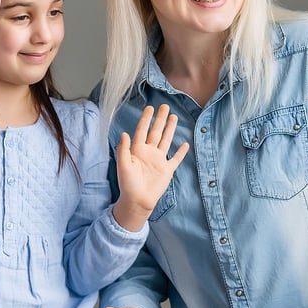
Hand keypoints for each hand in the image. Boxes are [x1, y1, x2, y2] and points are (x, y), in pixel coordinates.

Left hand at [113, 104, 189, 230]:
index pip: (142, 130)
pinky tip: (185, 144)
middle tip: (165, 106)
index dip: (146, 119)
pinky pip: (175, 159)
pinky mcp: (167, 170)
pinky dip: (181, 152)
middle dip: (160, 119)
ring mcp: (159, 160)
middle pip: (156, 132)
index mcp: (137, 150)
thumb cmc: (127, 184)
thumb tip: (124, 133)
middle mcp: (149, 152)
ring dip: (170, 129)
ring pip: (166, 141)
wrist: (137, 201)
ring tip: (174, 117)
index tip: (150, 108)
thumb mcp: (123, 166)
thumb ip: (123, 149)